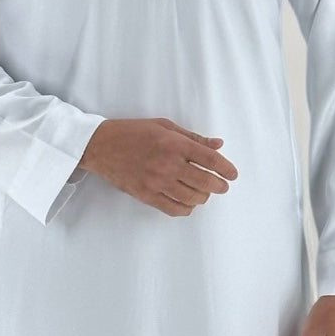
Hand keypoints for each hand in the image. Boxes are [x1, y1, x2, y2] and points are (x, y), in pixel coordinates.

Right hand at [79, 117, 237, 214]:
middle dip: (219, 186)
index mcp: (174, 144)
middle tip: (222, 186)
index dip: (226, 169)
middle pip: (206, 182)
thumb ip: (193, 137)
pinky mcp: (147, 195)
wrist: (101, 146)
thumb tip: (218, 144)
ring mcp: (157, 182)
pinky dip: (186, 208)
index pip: (210, 160)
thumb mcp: (164, 126)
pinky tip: (188, 203)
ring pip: (193, 198)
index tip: (233, 174)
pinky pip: (175, 209)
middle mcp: (168, 164)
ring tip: (203, 192)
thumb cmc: (133, 132)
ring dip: (203, 197)